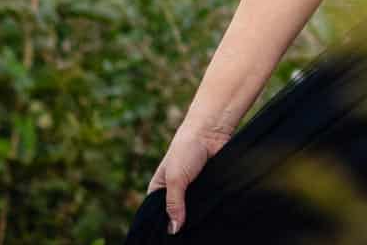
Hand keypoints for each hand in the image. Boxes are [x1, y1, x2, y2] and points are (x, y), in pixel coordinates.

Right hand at [147, 117, 229, 233]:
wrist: (211, 132)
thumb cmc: (186, 150)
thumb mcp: (175, 179)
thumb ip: (174, 204)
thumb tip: (174, 230)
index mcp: (158, 189)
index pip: (155, 215)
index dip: (160, 226)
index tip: (169, 238)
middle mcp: (174, 191)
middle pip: (174, 215)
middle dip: (179, 223)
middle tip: (185, 236)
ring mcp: (191, 190)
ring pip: (191, 211)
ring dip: (194, 217)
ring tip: (197, 228)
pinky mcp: (207, 187)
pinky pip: (205, 203)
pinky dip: (206, 209)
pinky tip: (209, 217)